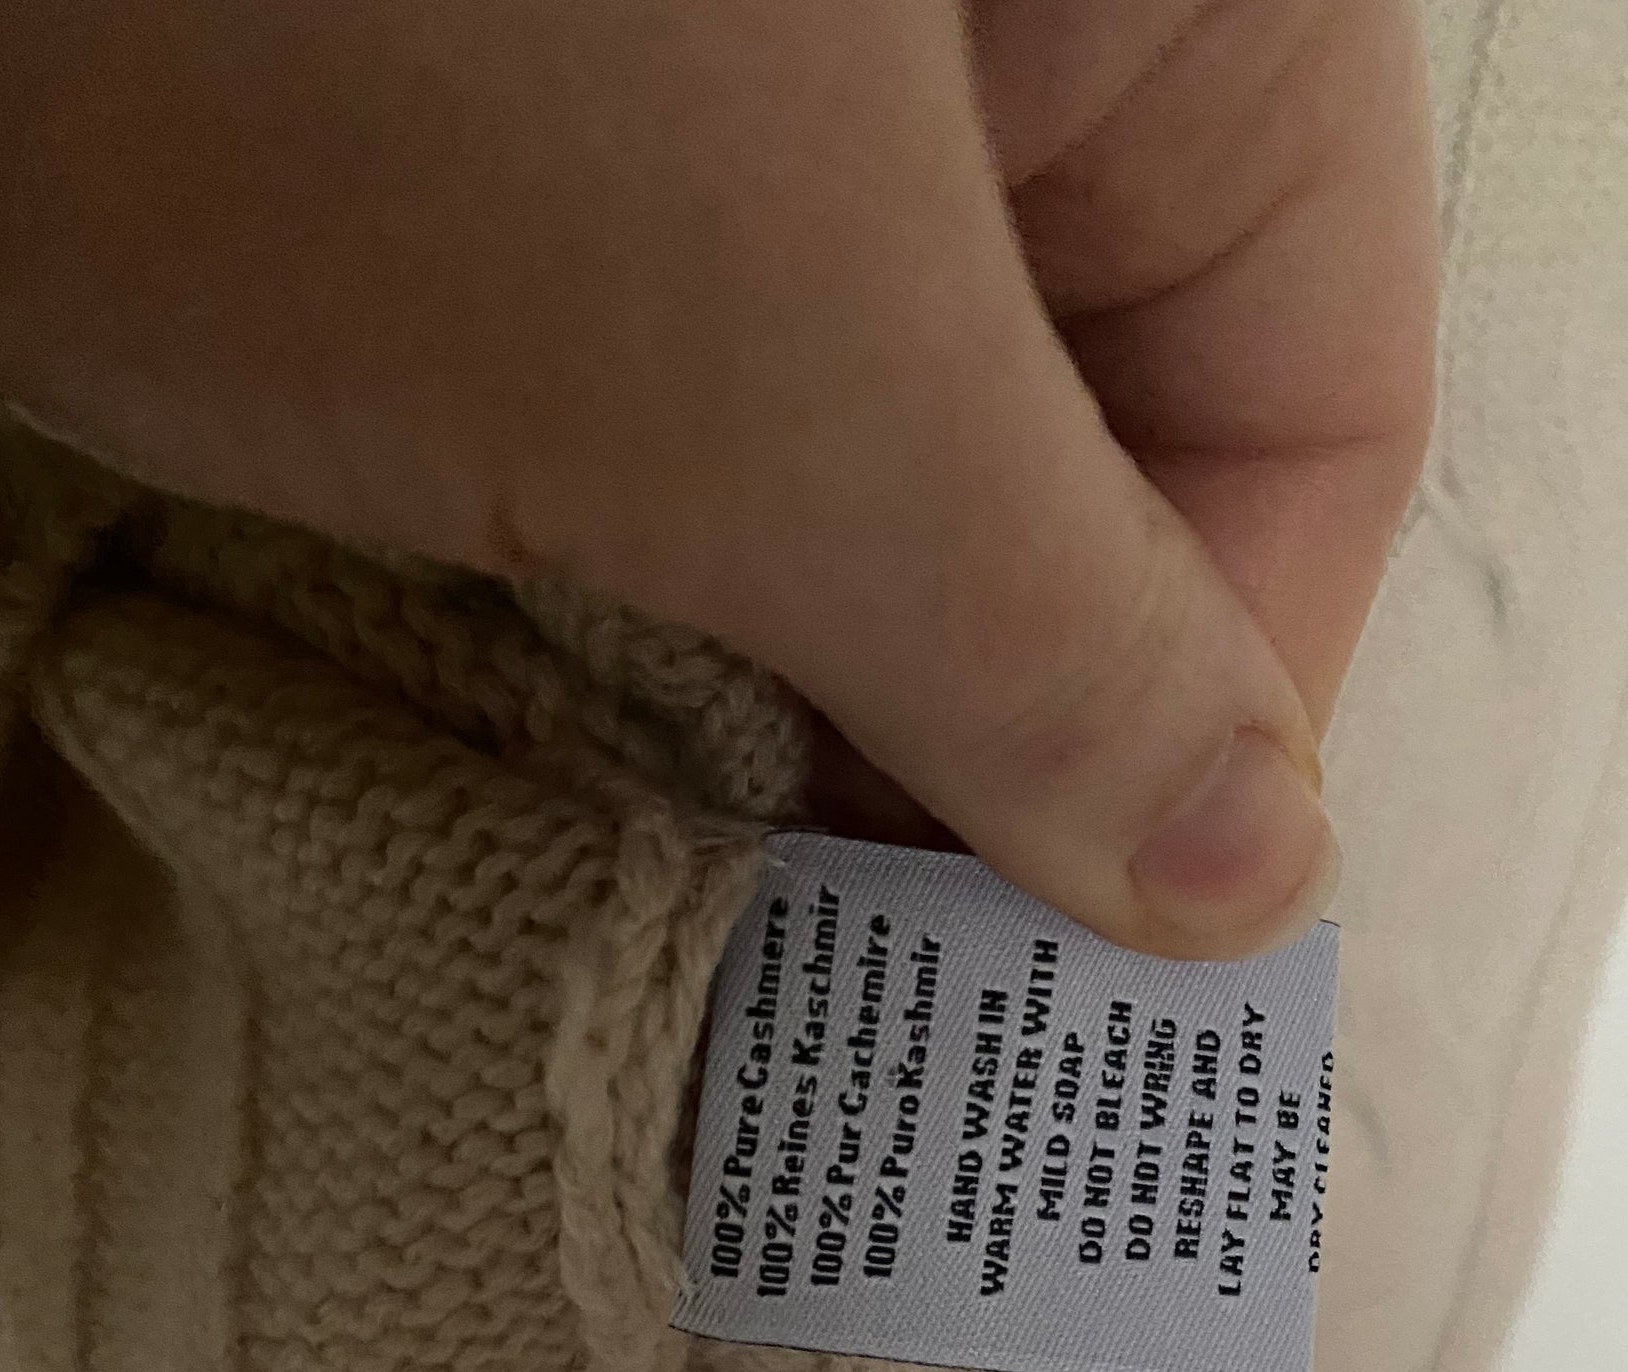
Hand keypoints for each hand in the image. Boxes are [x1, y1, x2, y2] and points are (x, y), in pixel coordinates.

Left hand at [0, 0, 1434, 954]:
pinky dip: (668, 650)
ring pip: (878, 491)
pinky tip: (627, 811)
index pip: (1309, 398)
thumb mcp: (766, 358)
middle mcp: (970, 51)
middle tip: (909, 1017)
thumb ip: (1046, 627)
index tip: (1082, 968)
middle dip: (997, 747)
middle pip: (1093, 464)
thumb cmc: (319, 33)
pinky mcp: (536, 216)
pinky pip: (688, 472)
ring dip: (819, 729)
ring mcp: (742, 128)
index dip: (1213, 711)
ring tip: (765, 955)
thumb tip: (1243, 880)